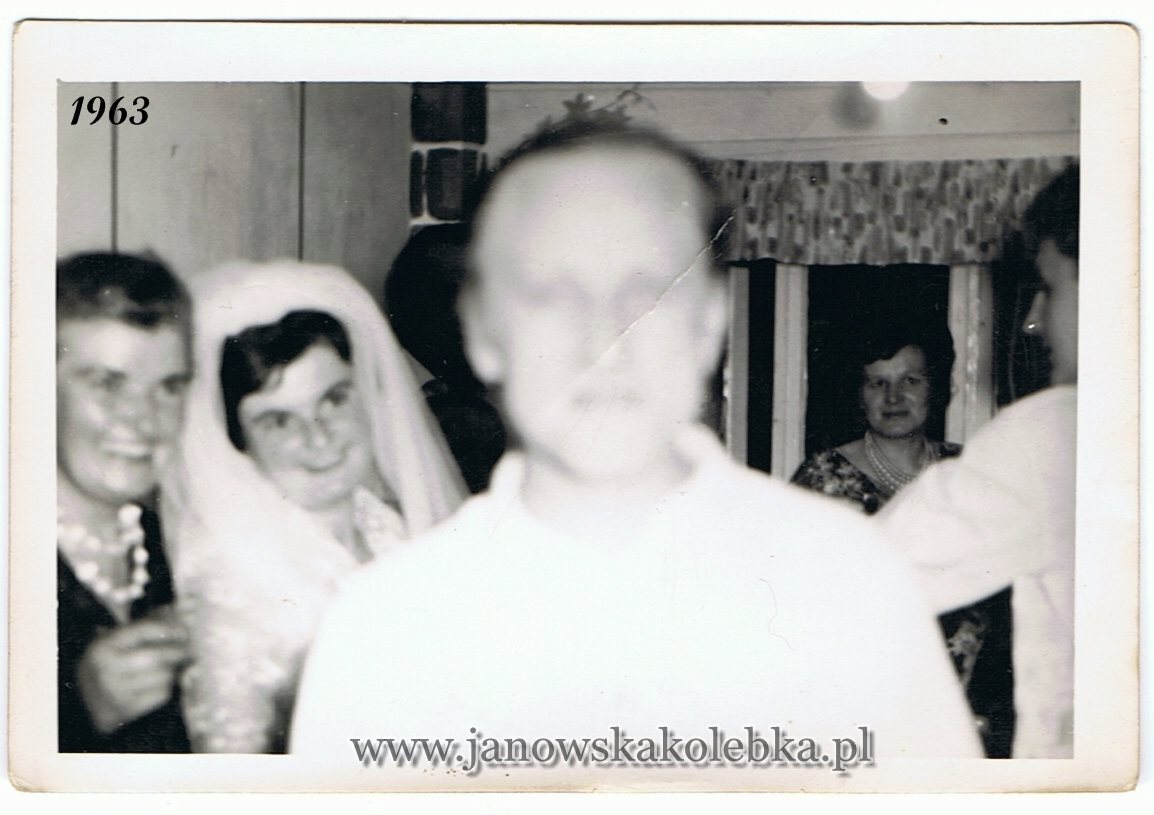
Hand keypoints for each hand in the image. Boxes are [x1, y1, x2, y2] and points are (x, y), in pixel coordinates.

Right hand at [75, 611, 189, 734]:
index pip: (144, 630)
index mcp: (103, 647)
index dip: (169, 628)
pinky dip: (166, 687)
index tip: (184, 631)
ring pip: (163, 675)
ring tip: (169, 668)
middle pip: (157, 655)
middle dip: (176, 651)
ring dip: (172, 670)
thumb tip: (172, 610)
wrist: (85, 707)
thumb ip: (144, 626)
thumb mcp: (117, 643)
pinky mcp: (128, 709)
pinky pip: (161, 693)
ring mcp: (116, 691)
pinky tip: (159, 684)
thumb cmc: (109, 666)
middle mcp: (107, 669)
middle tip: (185, 650)